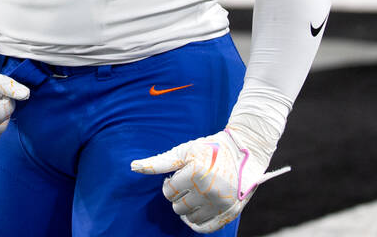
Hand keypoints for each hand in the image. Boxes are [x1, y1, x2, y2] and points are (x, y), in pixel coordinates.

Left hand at [131, 126, 289, 232]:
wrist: (244, 150)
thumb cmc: (209, 148)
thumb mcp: (183, 151)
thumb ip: (158, 162)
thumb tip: (133, 166)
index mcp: (195, 173)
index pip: (168, 192)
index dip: (170, 183)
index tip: (179, 175)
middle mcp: (209, 191)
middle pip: (178, 207)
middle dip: (179, 196)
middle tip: (188, 184)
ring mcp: (221, 203)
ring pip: (190, 218)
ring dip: (189, 208)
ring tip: (196, 193)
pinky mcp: (231, 212)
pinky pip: (207, 228)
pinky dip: (199, 223)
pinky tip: (199, 210)